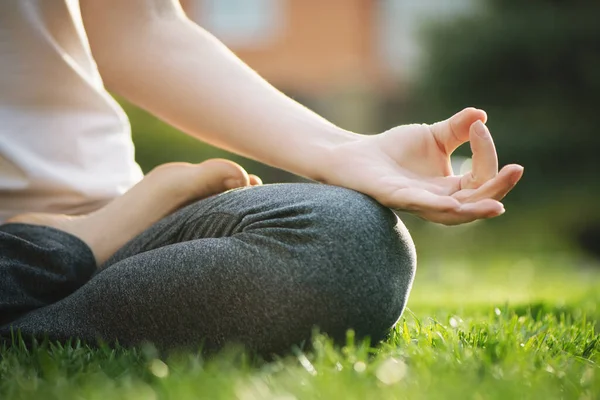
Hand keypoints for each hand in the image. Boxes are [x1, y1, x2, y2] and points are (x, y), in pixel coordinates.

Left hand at [324, 108, 523, 224]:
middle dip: (498, 188)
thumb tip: (482, 114)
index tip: (478, 126)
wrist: (358, 155)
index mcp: (450, 187)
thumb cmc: (395, 150)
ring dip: (476, 209)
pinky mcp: (394, 197)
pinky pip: (419, 207)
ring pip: (452, 215)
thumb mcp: (433, 136)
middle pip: (475, 202)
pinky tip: (453, 203)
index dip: (485, 153)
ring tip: (497, 205)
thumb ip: (457, 128)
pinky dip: (437, 206)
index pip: (480, 177)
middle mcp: (437, 200)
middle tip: (516, 170)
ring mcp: (417, 202)